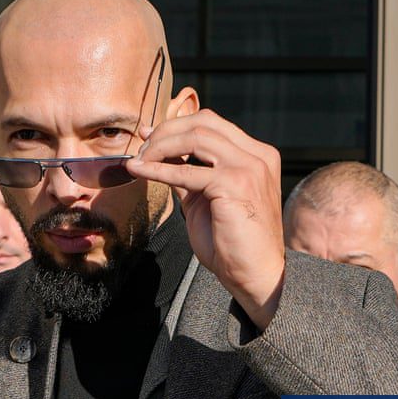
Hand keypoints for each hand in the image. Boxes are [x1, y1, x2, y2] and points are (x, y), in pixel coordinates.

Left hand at [126, 109, 284, 328]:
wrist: (255, 275)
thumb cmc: (233, 243)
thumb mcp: (208, 199)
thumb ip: (191, 175)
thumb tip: (162, 157)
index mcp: (257, 155)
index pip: (212, 124)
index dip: (176, 125)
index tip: (149, 134)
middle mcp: (257, 156)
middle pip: (204, 123)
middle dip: (167, 131)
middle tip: (142, 148)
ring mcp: (249, 168)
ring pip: (196, 138)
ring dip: (160, 146)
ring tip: (140, 160)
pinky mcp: (234, 184)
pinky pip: (186, 171)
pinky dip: (158, 169)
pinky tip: (140, 171)